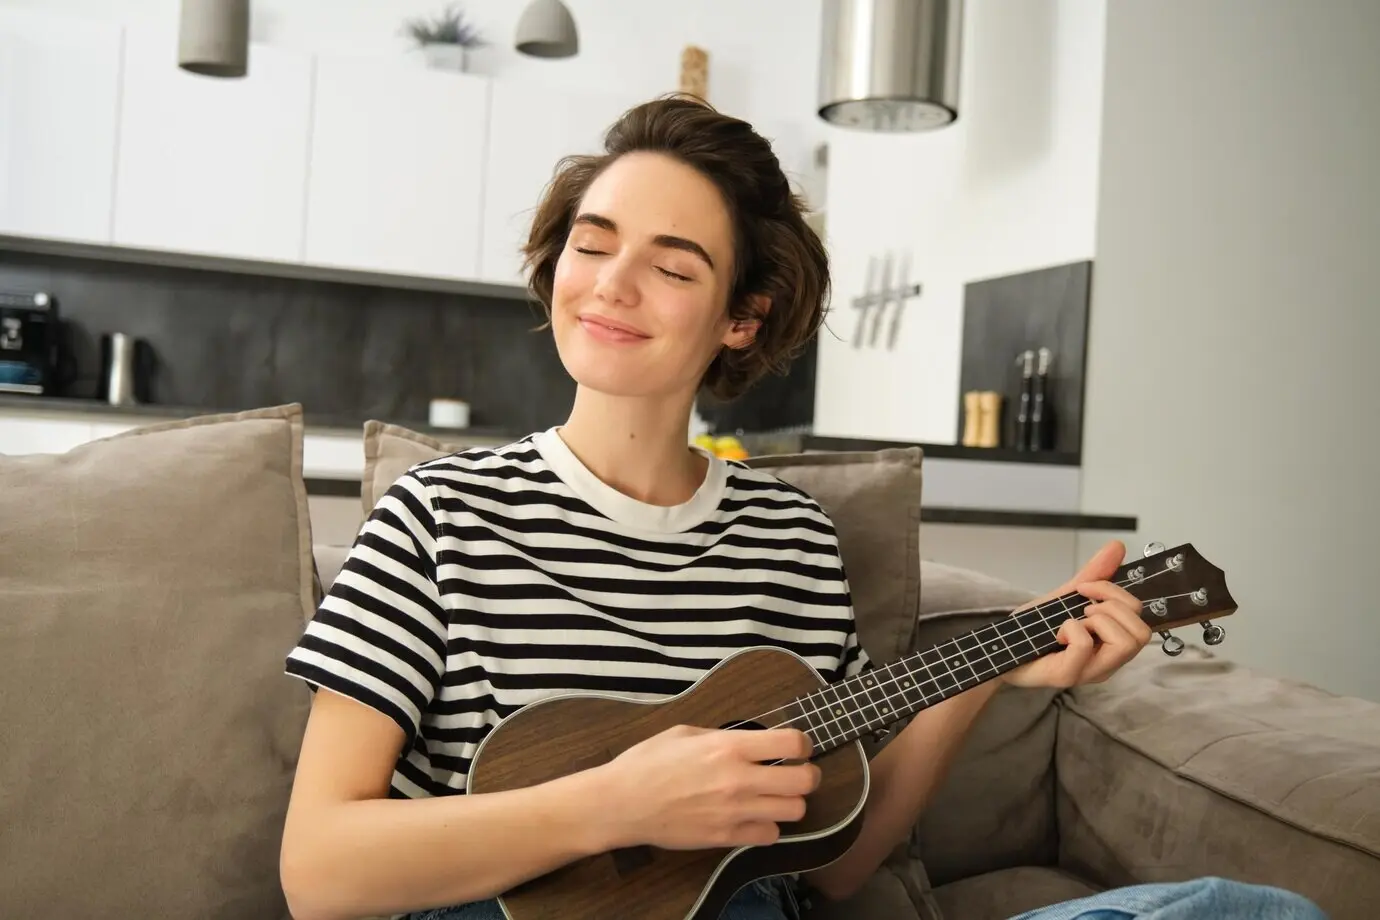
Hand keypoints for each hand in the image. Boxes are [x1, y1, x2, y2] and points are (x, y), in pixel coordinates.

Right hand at [598, 724, 819, 850]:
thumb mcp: (685, 732)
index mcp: (729, 746)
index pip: (792, 742)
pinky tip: (755, 818)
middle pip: (804, 781)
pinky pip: (770, 835)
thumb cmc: (647, 763)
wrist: (622, 803)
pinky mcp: (726, 838)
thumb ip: (721, 736)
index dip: (803, 744)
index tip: (798, 747)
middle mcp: (739, 778)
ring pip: (794, 811)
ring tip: (776, 797)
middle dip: (808, 775)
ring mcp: (734, 811)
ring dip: (791, 802)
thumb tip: (748, 741)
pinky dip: (768, 827)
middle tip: (798, 774)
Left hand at [1003, 540, 1151, 688]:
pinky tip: (1059, 632)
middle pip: (1141, 634)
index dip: (1116, 592)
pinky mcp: (1067, 675)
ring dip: (1099, 619)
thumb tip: (1117, 546)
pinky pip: (1084, 644)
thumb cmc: (1035, 628)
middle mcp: (1108, 662)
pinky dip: (1072, 628)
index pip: (1139, 617)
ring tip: (1075, 620)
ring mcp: (1090, 672)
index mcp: (1111, 644)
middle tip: (1083, 608)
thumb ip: (1093, 576)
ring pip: (1125, 643)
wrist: (1001, 649)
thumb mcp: (1065, 598)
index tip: (1085, 587)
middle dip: (1113, 606)